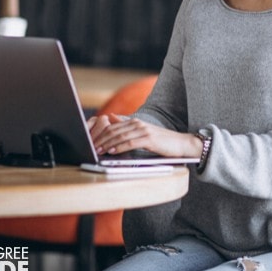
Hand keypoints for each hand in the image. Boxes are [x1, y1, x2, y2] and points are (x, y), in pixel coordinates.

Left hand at [87, 113, 201, 157]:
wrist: (180, 144)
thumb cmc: (161, 141)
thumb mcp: (143, 133)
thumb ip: (128, 127)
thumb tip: (112, 119)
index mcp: (135, 121)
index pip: (112, 127)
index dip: (99, 134)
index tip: (91, 143)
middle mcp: (138, 123)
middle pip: (113, 130)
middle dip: (100, 140)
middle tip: (90, 148)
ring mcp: (144, 130)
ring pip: (120, 136)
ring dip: (107, 144)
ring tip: (98, 151)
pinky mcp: (149, 139)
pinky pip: (130, 143)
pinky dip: (120, 147)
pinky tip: (112, 151)